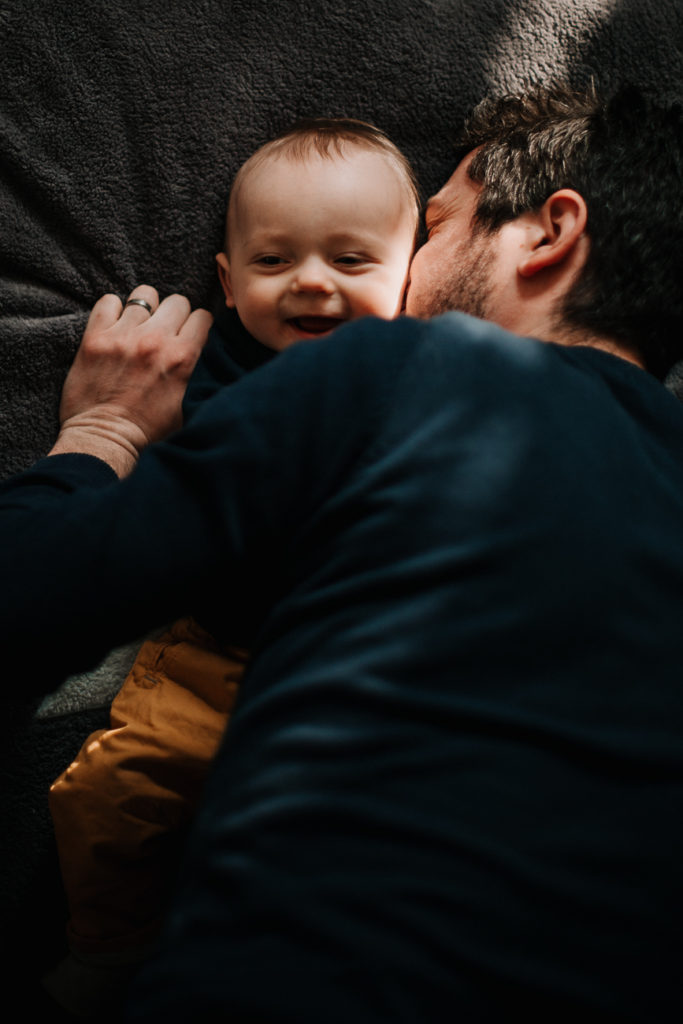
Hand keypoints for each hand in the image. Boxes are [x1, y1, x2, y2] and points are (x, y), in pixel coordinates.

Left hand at [51, 286, 211, 475]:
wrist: (107, 441)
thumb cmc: (150, 431)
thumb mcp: (191, 406)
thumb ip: (203, 377)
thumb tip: (216, 359)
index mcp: (184, 358)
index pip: (203, 317)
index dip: (198, 326)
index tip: (190, 336)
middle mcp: (156, 340)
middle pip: (177, 301)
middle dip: (175, 315)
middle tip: (165, 332)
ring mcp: (124, 336)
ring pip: (144, 295)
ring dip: (146, 309)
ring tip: (140, 326)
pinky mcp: (95, 338)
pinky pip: (108, 301)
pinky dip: (113, 309)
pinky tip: (115, 326)